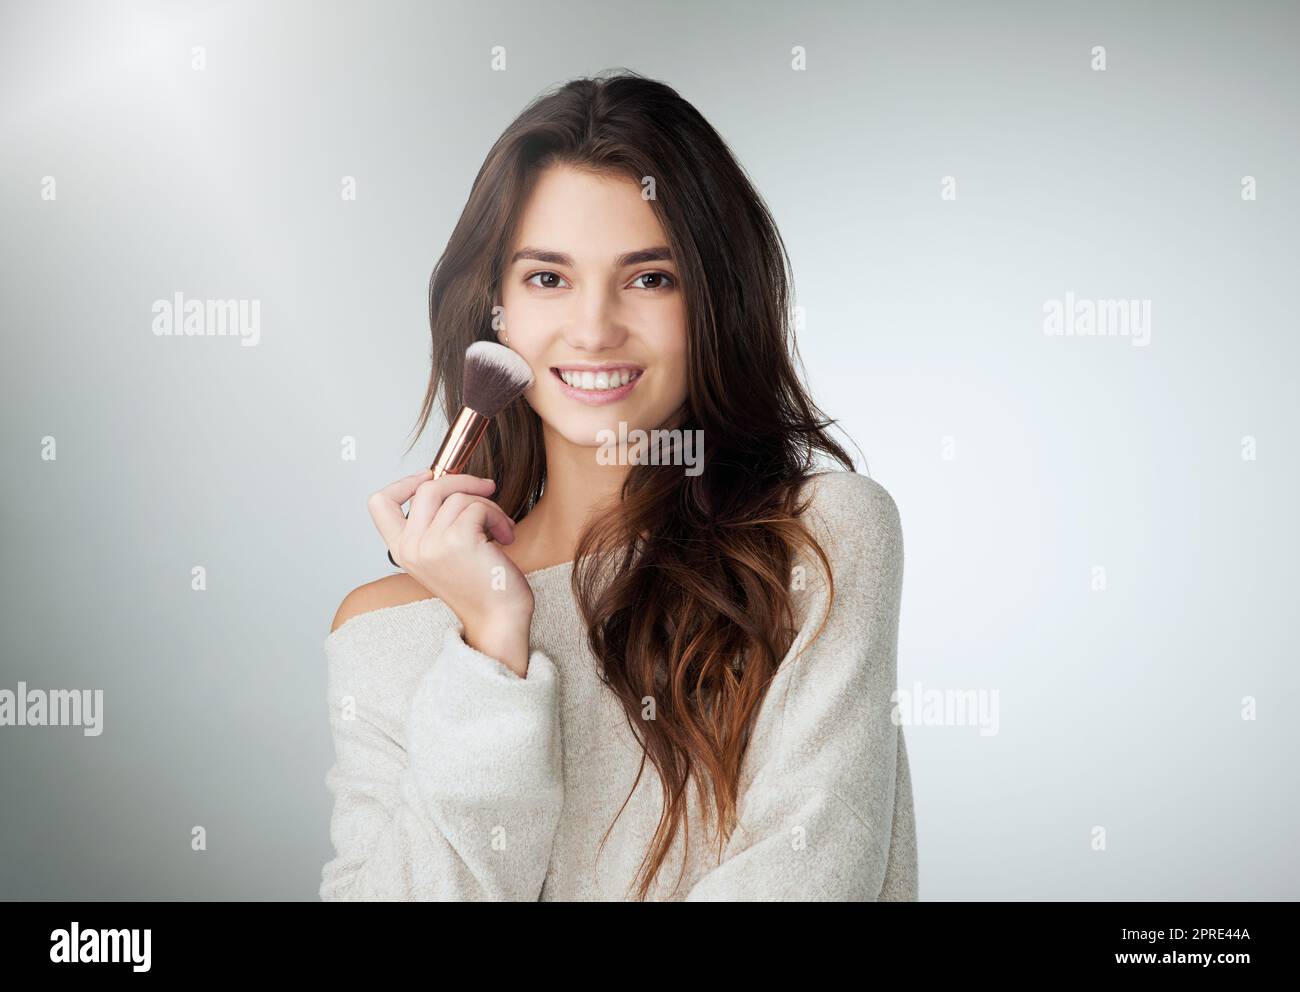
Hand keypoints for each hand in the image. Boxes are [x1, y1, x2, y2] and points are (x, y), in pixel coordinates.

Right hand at [368, 470, 533, 674]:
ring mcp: (432, 543)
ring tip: (500, 528)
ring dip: (488, 506)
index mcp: (402, 551)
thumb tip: (446, 479)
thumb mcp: (443, 554)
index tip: (431, 476)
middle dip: (461, 482)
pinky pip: (478, 506)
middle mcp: (411, 547)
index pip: (379, 503)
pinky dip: (497, 516)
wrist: (498, 620)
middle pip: (427, 488)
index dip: (404, 482)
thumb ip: (435, 524)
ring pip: (458, 496)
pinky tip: (504, 536)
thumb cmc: (480, 588)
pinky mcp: (458, 539)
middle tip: (486, 490)